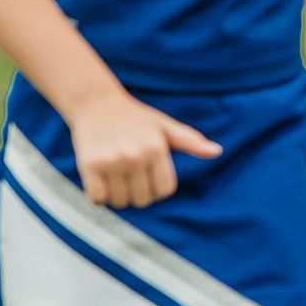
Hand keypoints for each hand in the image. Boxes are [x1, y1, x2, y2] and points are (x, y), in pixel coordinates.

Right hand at [66, 89, 220, 208]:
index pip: (164, 190)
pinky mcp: (88, 165)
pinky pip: (98, 199)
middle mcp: (134, 156)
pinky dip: (100, 196)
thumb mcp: (165, 126)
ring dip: (119, 195)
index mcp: (156, 148)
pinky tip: (102, 180)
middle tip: (132, 174)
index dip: (158, 188)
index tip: (151, 175)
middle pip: (143, 199)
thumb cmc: (136, 118)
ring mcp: (111, 161)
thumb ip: (190, 141)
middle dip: (139, 192)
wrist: (96, 103)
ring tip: (116, 175)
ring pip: (120, 202)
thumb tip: (217, 151)